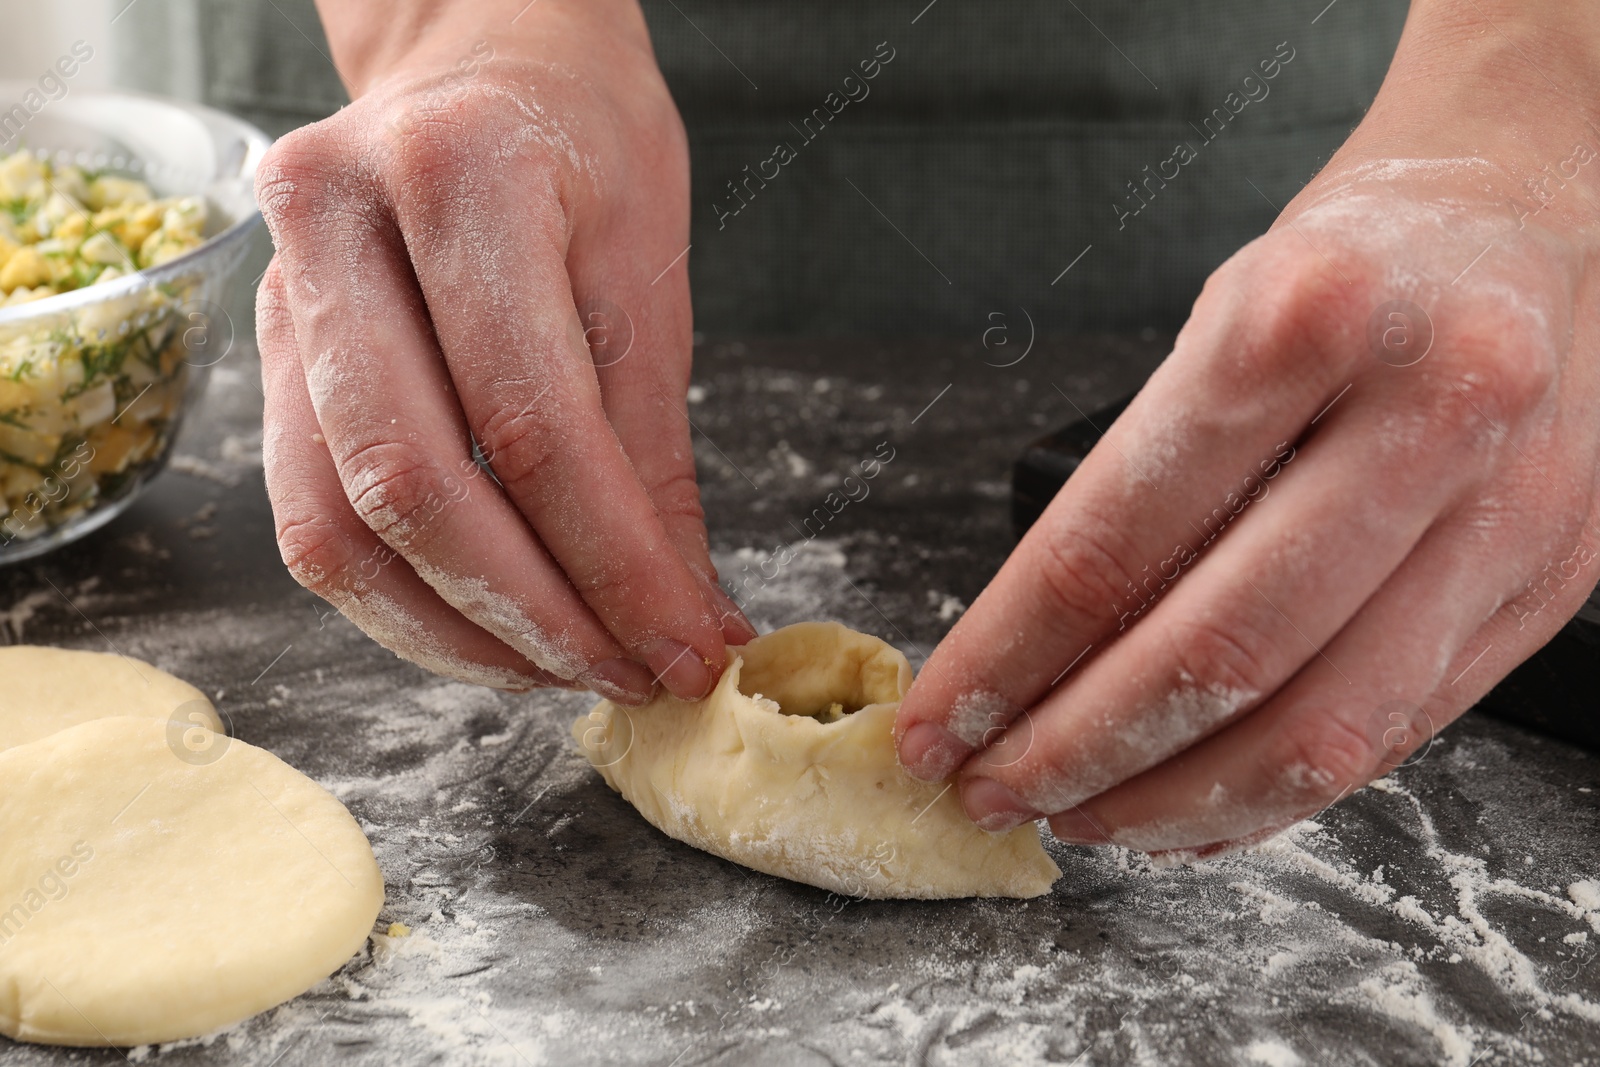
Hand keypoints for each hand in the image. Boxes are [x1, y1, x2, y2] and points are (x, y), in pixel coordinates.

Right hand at [256, 0, 754, 699]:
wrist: (485, 66)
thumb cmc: (584, 150)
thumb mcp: (649, 279)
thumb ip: (654, 460)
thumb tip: (688, 621)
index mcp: (459, 175)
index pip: (532, 422)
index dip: (614, 563)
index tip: (685, 648)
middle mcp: (334, 226)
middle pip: (411, 485)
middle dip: (535, 619)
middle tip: (629, 675)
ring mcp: (277, 291)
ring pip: (335, 526)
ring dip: (459, 635)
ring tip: (565, 669)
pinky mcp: (268, 355)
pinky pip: (312, 519)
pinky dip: (407, 601)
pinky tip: (491, 629)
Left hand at [895, 0, 1599, 855]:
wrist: (1533, 212)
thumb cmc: (1350, 267)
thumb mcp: (1217, 323)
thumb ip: (1146, 489)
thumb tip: (1033, 667)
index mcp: (1307, 319)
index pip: (1112, 540)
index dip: (1005, 658)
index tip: (935, 723)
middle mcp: (1430, 412)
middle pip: (1218, 655)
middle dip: (1077, 753)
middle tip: (993, 791)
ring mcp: (1513, 509)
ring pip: (1320, 730)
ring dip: (1174, 802)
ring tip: (1083, 816)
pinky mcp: (1553, 580)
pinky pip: (1395, 733)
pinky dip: (1277, 795)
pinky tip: (1194, 808)